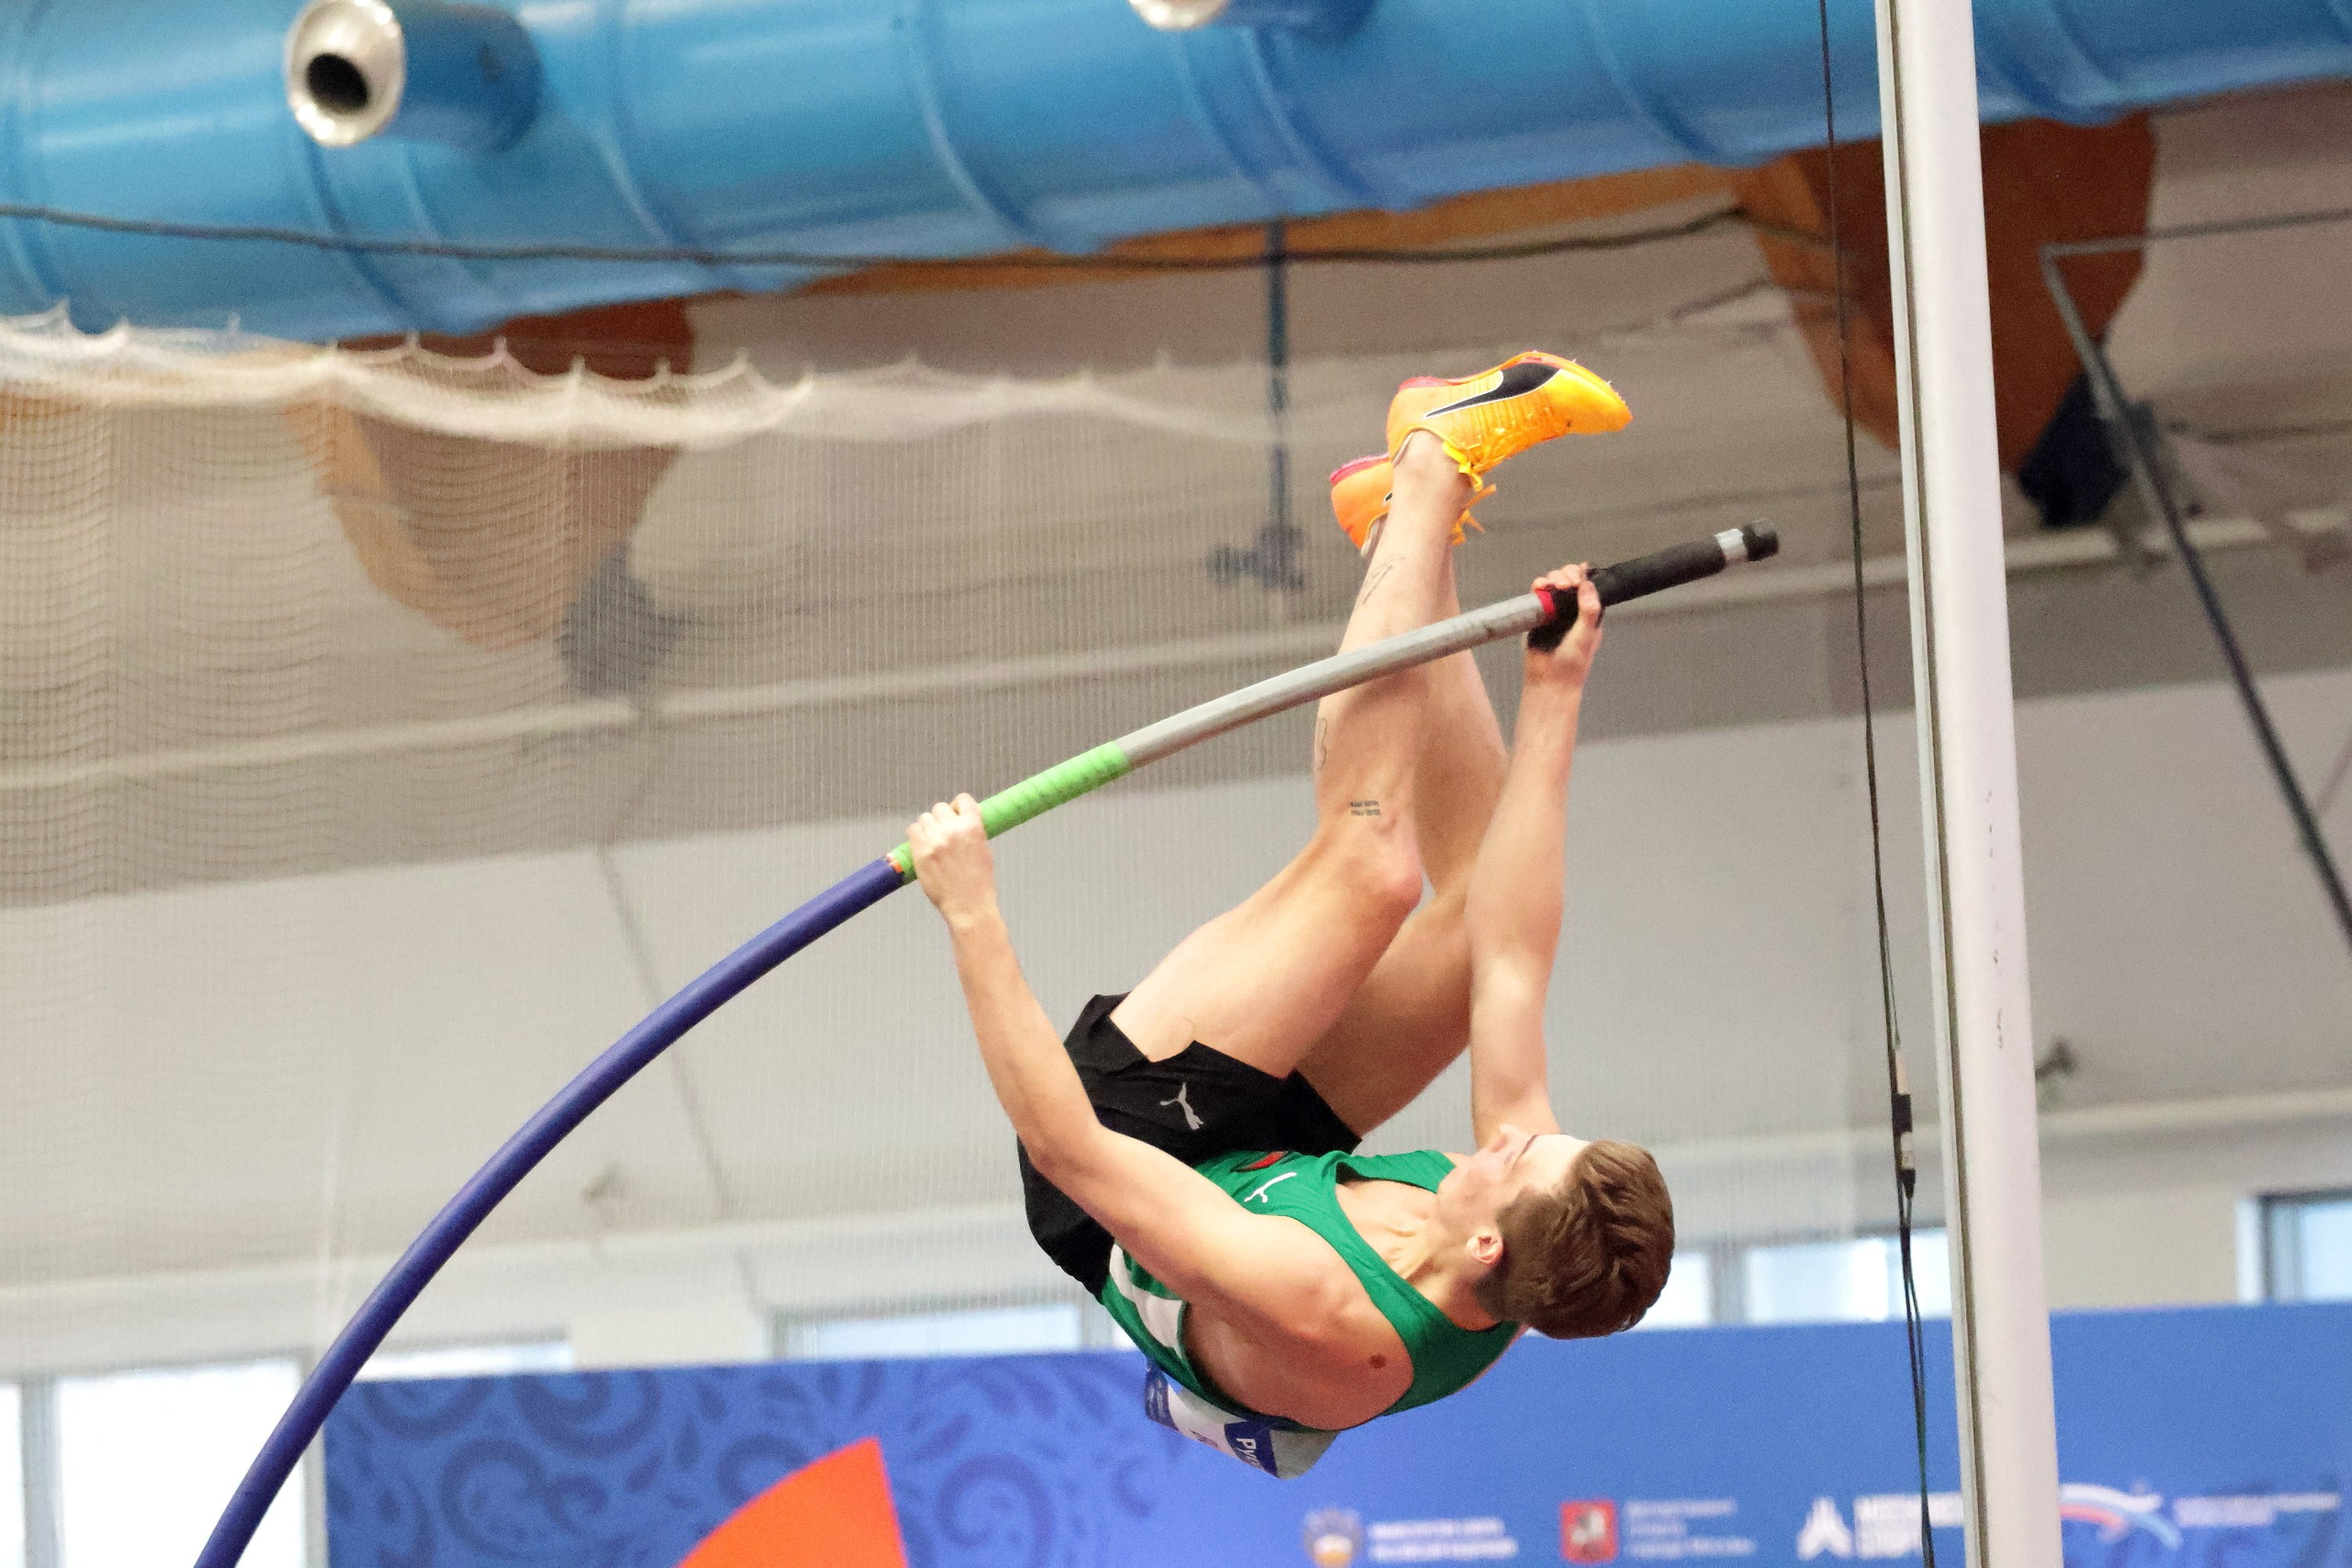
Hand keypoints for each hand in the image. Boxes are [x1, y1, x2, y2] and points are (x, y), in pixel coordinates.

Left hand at [908, 794, 999, 923]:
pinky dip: (916, 835)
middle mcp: (952, 830)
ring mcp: (934, 840)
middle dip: (942, 818)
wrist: (968, 905)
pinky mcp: (920, 851)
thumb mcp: (984, 850)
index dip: (958, 806)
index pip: (963, 800)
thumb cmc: (979, 882)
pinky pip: (912, 830)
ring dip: (928, 826)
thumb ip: (972, 831)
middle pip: (940, 808)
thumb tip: (961, 821)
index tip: (956, 814)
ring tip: (933, 841)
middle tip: (944, 831)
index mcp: (973, 827)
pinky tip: (923, 846)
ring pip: (924, 818)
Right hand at [1526, 564, 1602, 689]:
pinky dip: (1538, 586)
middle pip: (1570, 580)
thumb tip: (1587, 584)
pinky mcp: (1539, 615)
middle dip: (1567, 575)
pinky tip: (1540, 587)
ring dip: (1553, 578)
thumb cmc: (1571, 665)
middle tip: (1566, 584)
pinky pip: (1538, 595)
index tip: (1578, 577)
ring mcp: (1555, 611)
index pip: (1589, 587)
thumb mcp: (1586, 636)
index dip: (1583, 576)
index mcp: (1590, 614)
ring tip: (1553, 585)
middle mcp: (1572, 610)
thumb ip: (1588, 610)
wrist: (1548, 681)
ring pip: (1553, 584)